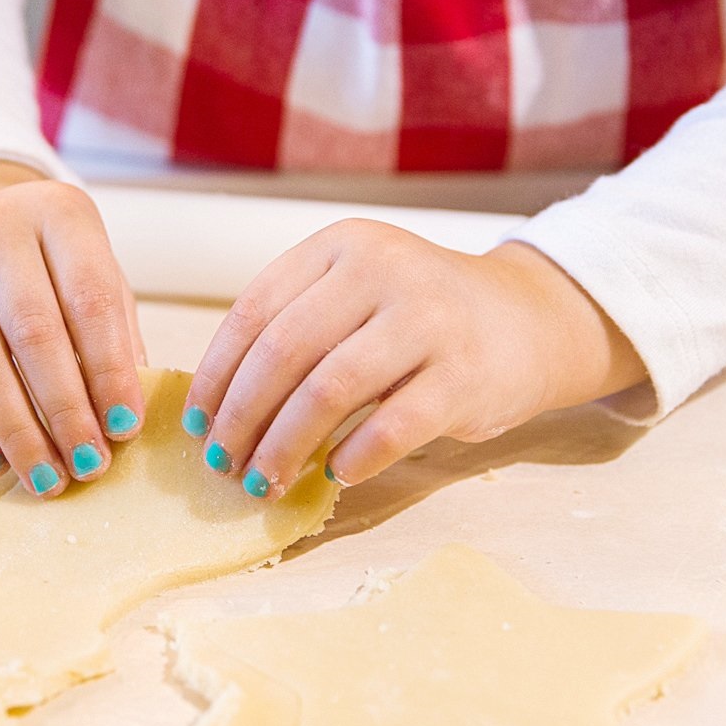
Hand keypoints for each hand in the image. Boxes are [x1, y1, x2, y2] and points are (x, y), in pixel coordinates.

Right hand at [0, 160, 146, 496]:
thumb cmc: (49, 264)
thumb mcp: (93, 275)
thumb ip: (113, 336)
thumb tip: (123, 419)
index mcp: (58, 214)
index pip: (89, 298)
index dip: (110, 369)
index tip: (126, 429)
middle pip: (32, 330)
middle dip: (64, 408)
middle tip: (88, 464)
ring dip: (15, 428)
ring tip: (46, 478)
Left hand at [182, 220, 643, 496]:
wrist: (527, 320)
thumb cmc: (420, 316)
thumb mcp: (356, 291)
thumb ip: (296, 324)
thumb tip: (216, 404)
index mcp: (343, 245)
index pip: (254, 310)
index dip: (217, 373)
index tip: (198, 421)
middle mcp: (384, 270)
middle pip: (283, 353)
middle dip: (241, 418)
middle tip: (223, 463)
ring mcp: (429, 321)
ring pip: (327, 392)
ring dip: (283, 447)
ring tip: (264, 480)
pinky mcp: (464, 376)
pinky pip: (390, 427)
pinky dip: (351, 458)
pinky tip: (333, 473)